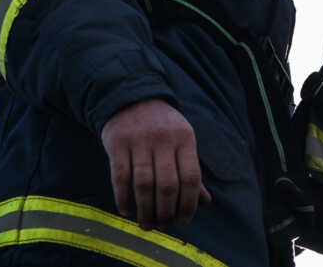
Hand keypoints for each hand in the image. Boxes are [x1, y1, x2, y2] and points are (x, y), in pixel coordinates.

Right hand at [100, 98, 211, 229]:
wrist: (130, 97)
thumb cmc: (161, 125)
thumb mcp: (182, 139)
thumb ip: (190, 169)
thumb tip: (205, 201)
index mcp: (184, 138)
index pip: (190, 177)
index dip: (189, 204)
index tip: (183, 220)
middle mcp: (163, 139)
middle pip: (167, 185)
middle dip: (166, 212)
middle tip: (162, 225)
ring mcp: (139, 140)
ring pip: (144, 184)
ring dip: (145, 210)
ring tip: (146, 224)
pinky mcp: (118, 142)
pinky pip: (120, 177)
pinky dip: (123, 198)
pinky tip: (126, 210)